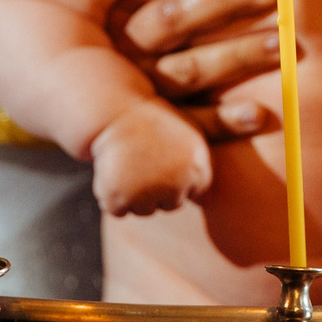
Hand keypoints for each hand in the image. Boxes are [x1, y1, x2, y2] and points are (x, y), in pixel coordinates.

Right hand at [88, 101, 212, 217]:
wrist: (114, 111)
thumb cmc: (154, 120)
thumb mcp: (190, 133)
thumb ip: (203, 167)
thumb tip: (209, 202)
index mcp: (196, 168)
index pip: (193, 193)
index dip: (178, 175)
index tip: (166, 155)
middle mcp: (175, 184)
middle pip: (170, 205)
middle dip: (158, 188)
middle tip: (145, 158)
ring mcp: (146, 194)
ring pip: (144, 210)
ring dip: (135, 194)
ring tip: (130, 162)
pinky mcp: (117, 199)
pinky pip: (118, 210)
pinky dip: (112, 196)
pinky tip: (114, 171)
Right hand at [107, 0, 282, 141]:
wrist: (91, 101)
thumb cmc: (143, 1)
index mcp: (117, 0)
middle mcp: (123, 44)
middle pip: (170, 21)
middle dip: (223, 0)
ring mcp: (139, 86)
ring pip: (186, 70)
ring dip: (238, 55)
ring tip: (284, 44)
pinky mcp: (157, 126)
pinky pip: (190, 124)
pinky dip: (225, 119)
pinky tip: (262, 114)